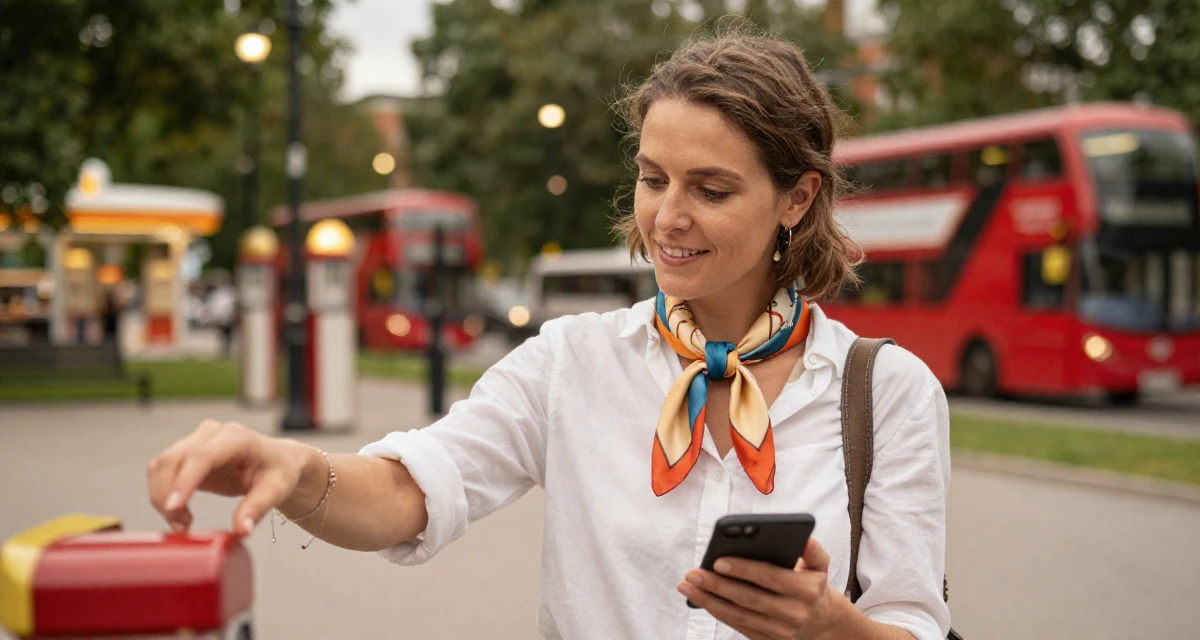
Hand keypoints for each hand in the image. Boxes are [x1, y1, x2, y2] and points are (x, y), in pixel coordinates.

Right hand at [146, 420, 315, 536]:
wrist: (276, 462)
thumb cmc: (278, 473)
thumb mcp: (275, 491)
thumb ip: (257, 509)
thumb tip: (241, 531)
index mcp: (237, 438)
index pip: (203, 456)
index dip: (184, 481)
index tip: (173, 507)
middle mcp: (212, 433)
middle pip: (174, 459)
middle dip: (168, 496)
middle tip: (182, 527)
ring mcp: (195, 440)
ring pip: (161, 465)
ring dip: (161, 497)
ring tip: (182, 523)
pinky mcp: (185, 452)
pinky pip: (161, 470)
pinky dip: (161, 493)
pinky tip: (180, 513)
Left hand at [678, 537, 843, 639]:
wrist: (821, 621)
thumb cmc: (812, 583)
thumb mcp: (819, 565)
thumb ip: (812, 550)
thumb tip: (803, 538)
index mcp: (807, 590)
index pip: (770, 577)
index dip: (743, 569)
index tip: (718, 560)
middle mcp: (794, 613)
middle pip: (749, 598)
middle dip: (717, 585)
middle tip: (693, 572)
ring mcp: (780, 631)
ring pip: (739, 615)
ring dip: (709, 601)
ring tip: (687, 585)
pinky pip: (738, 626)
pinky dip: (717, 612)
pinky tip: (700, 598)